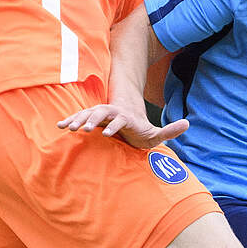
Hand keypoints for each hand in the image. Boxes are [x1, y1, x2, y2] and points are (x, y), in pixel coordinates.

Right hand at [57, 104, 188, 149]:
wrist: (129, 122)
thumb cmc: (143, 131)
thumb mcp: (158, 133)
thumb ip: (171, 130)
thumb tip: (188, 124)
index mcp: (126, 117)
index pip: (120, 120)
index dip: (114, 126)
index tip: (107, 134)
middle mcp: (112, 113)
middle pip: (101, 113)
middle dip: (92, 120)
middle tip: (82, 129)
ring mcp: (100, 115)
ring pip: (88, 114)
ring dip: (77, 119)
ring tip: (66, 127)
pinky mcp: (91, 120)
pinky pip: (79, 118)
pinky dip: (70, 120)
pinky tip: (58, 126)